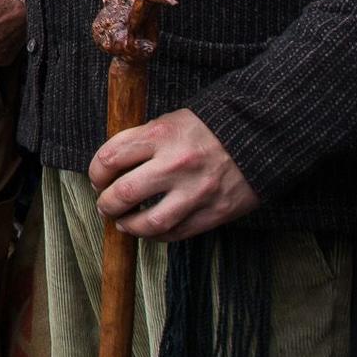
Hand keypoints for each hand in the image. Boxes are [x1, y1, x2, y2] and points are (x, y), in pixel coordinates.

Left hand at [89, 108, 259, 241]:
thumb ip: (141, 142)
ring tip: (122, 222)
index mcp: (161, 135)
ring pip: (148, 222)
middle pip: (123, 193)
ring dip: (128, 225)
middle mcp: (175, 163)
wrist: (260, 135)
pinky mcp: (213, 212)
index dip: (96, 172)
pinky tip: (150, 229)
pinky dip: (156, 235)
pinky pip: (175, 233)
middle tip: (105, 204)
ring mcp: (196, 191)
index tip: (98, 178)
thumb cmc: (207, 129)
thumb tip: (110, 167)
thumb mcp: (170, 121)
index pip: (110, 158)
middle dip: (106, 203)